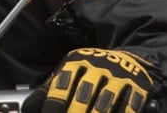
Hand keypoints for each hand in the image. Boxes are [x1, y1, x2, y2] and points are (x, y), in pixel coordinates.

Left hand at [25, 47, 155, 112]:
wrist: (130, 58)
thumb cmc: (92, 71)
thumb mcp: (70, 72)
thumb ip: (49, 90)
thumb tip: (28, 109)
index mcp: (75, 62)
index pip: (61, 86)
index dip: (54, 106)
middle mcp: (97, 66)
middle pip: (83, 95)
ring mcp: (118, 76)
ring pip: (104, 103)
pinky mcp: (137, 86)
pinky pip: (128, 106)